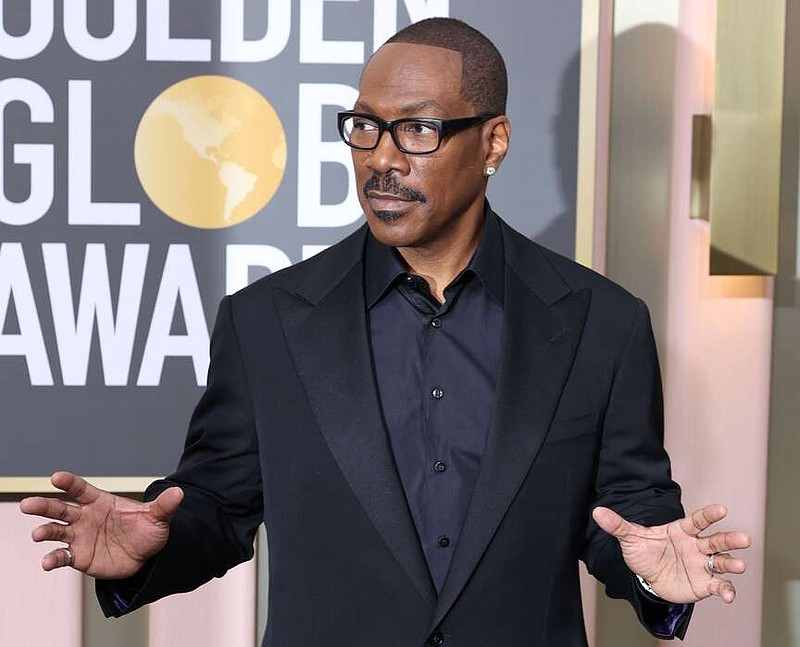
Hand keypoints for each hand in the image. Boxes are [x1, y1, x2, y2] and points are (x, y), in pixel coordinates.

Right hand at [19, 471, 182, 578]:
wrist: (146, 557)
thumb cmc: (148, 531)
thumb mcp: (158, 518)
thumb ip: (164, 505)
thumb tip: (178, 492)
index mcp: (101, 502)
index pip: (81, 489)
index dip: (69, 483)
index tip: (55, 477)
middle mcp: (86, 517)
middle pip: (61, 508)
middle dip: (43, 506)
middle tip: (28, 504)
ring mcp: (80, 536)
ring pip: (56, 531)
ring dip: (45, 531)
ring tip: (38, 534)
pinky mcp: (79, 556)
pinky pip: (62, 556)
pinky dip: (52, 559)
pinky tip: (47, 562)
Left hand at [592, 504, 750, 603]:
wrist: (646, 578)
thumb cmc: (644, 552)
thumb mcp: (630, 538)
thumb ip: (617, 525)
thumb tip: (597, 511)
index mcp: (681, 531)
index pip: (698, 520)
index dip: (709, 515)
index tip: (722, 509)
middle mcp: (696, 546)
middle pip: (716, 540)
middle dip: (730, 539)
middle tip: (744, 539)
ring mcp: (702, 565)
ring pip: (721, 562)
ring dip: (731, 564)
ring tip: (738, 566)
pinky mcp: (704, 584)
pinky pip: (718, 586)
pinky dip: (725, 590)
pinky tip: (728, 595)